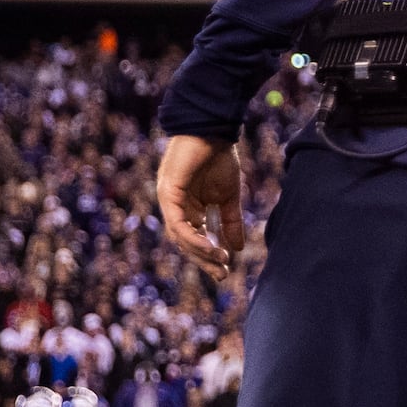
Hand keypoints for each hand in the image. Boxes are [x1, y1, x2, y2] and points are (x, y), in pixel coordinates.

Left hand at [157, 136, 245, 278]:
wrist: (213, 131)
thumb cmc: (220, 158)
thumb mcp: (229, 197)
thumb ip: (230, 222)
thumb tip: (238, 248)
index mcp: (189, 207)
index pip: (196, 238)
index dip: (210, 255)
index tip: (226, 269)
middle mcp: (176, 207)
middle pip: (186, 242)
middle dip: (204, 260)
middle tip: (221, 275)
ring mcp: (169, 201)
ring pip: (180, 237)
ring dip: (200, 252)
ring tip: (221, 260)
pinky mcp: (168, 194)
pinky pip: (178, 224)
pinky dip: (193, 238)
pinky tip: (211, 246)